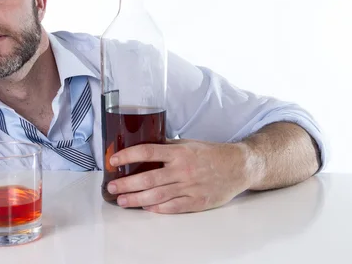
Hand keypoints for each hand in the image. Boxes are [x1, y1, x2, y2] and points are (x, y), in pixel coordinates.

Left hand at [106, 140, 251, 213]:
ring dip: (136, 199)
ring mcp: (190, 187)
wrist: (238, 167)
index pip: (147, 152)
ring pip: (157, 195)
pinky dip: (157, 208)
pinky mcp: (197, 201)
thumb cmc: (211, 154)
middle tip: (112, 188)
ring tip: (122, 201)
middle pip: (148, 178)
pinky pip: (173, 207)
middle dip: (126, 184)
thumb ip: (167, 145)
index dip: (127, 156)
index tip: (113, 160)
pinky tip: (145, 207)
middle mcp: (183, 170)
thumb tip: (143, 144)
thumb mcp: (188, 143)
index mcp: (179, 152)